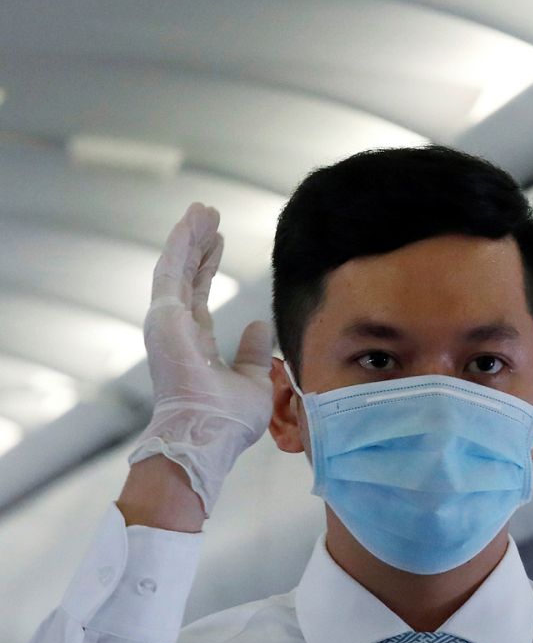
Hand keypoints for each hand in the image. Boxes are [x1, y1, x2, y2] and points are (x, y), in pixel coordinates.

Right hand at [126, 203, 274, 514]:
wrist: (207, 434)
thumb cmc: (227, 421)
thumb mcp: (252, 380)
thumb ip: (253, 352)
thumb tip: (257, 325)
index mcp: (194, 343)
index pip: (198, 295)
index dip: (207, 266)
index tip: (219, 241)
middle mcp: (177, 329)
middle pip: (187, 275)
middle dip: (199, 243)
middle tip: (210, 214)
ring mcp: (167, 321)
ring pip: (177, 267)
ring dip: (189, 236)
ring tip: (203, 208)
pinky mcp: (164, 315)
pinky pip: (172, 270)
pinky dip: (181, 244)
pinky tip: (191, 222)